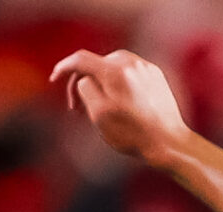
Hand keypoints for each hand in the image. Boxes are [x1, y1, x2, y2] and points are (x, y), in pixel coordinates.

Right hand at [50, 49, 191, 166]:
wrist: (168, 142)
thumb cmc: (132, 133)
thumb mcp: (99, 114)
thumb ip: (85, 89)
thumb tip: (84, 79)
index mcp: (114, 71)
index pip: (80, 59)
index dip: (64, 68)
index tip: (54, 79)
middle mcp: (130, 63)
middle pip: (96, 64)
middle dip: (82, 82)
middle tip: (75, 108)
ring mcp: (145, 67)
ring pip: (112, 69)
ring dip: (100, 84)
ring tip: (98, 109)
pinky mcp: (155, 75)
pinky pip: (128, 74)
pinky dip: (117, 85)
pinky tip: (118, 105)